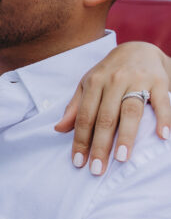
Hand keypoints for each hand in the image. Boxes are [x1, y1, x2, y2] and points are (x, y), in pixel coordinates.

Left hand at [55, 41, 170, 174]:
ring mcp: (137, 80)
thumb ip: (75, 107)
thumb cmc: (109, 72)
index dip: (81, 140)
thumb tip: (59, 129)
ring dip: (126, 136)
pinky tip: (162, 136)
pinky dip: (163, 118)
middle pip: (106, 117)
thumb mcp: (88, 85)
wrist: (139, 49)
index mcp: (94, 82)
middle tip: (97, 169)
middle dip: (100, 145)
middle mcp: (114, 80)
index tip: (79, 162)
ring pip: (130, 111)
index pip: (85, 116)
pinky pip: (161, 102)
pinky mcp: (158, 82)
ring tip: (122, 158)